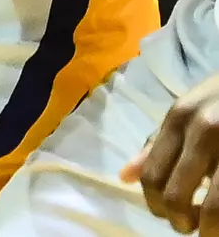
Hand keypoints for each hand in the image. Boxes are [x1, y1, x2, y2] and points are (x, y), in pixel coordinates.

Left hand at [123, 73, 218, 234]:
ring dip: (210, 229)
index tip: (169, 216)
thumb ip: (159, 143)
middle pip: (177, 196)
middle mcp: (204, 130)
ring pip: (214, 209)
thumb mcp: (189, 111)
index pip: (153, 175)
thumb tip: (125, 177)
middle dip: (181, 222)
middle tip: (190, 227)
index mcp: (179, 118)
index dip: (157, 206)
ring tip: (212, 230)